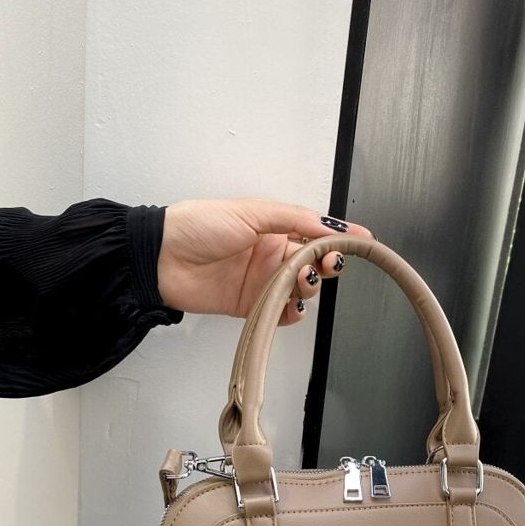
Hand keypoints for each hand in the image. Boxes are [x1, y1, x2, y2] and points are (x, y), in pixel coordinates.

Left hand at [156, 198, 373, 324]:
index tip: (364, 241)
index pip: (315, 231)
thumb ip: (295, 219)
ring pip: (300, 289)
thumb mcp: (252, 211)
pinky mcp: (249, 306)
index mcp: (273, 226)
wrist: (160, 258)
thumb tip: (330, 224)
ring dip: (308, 287)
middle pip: (312, 262)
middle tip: (328, 264)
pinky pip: (281, 314)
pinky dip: (291, 313)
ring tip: (299, 282)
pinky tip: (290, 307)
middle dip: (326, 264)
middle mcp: (270, 253)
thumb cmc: (198, 225)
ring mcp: (260, 281)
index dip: (339, 236)